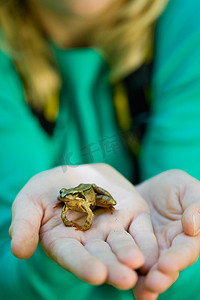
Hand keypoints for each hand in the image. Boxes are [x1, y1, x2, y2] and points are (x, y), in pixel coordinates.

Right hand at [9, 163, 156, 289]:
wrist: (74, 173)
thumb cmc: (47, 188)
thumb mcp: (29, 201)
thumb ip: (24, 224)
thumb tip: (19, 250)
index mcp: (65, 242)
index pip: (73, 256)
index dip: (83, 265)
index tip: (95, 274)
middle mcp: (91, 241)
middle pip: (102, 256)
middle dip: (112, 267)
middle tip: (124, 278)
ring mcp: (113, 229)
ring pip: (123, 245)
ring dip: (131, 256)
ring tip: (139, 264)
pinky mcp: (130, 215)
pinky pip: (140, 230)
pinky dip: (147, 241)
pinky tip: (153, 251)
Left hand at [133, 170, 199, 299]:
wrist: (145, 190)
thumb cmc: (172, 186)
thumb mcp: (185, 187)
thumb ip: (195, 203)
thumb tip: (192, 227)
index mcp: (187, 236)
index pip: (186, 249)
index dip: (178, 258)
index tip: (167, 265)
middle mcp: (170, 249)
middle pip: (168, 266)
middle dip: (161, 277)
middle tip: (152, 284)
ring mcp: (150, 252)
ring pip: (149, 270)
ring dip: (144, 282)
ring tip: (138, 292)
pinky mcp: (132, 250)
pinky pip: (128, 262)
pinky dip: (124, 271)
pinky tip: (115, 281)